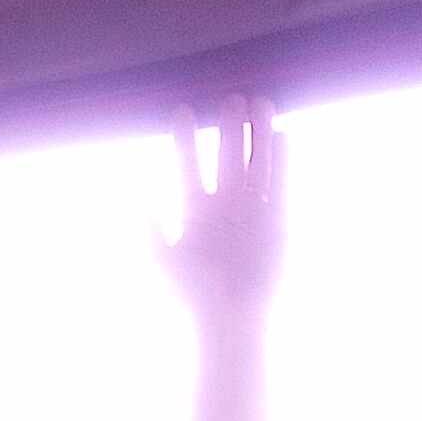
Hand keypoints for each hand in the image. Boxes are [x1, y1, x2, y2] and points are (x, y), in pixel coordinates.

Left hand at [162, 94, 285, 321]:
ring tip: (260, 102)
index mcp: (195, 213)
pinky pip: (280, 185)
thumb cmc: (189, 296)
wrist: (227, 321)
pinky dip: (281, 162)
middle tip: (229, 99)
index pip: (188, 167)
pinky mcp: (277, 223)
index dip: (184, 140)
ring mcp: (252, 213)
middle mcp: (225, 208)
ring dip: (257, 136)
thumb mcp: (160, 258)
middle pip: (226, 159)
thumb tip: (140, 197)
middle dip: (228, 130)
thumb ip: (150, 227)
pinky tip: (281, 134)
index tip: (181, 111)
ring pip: (255, 165)